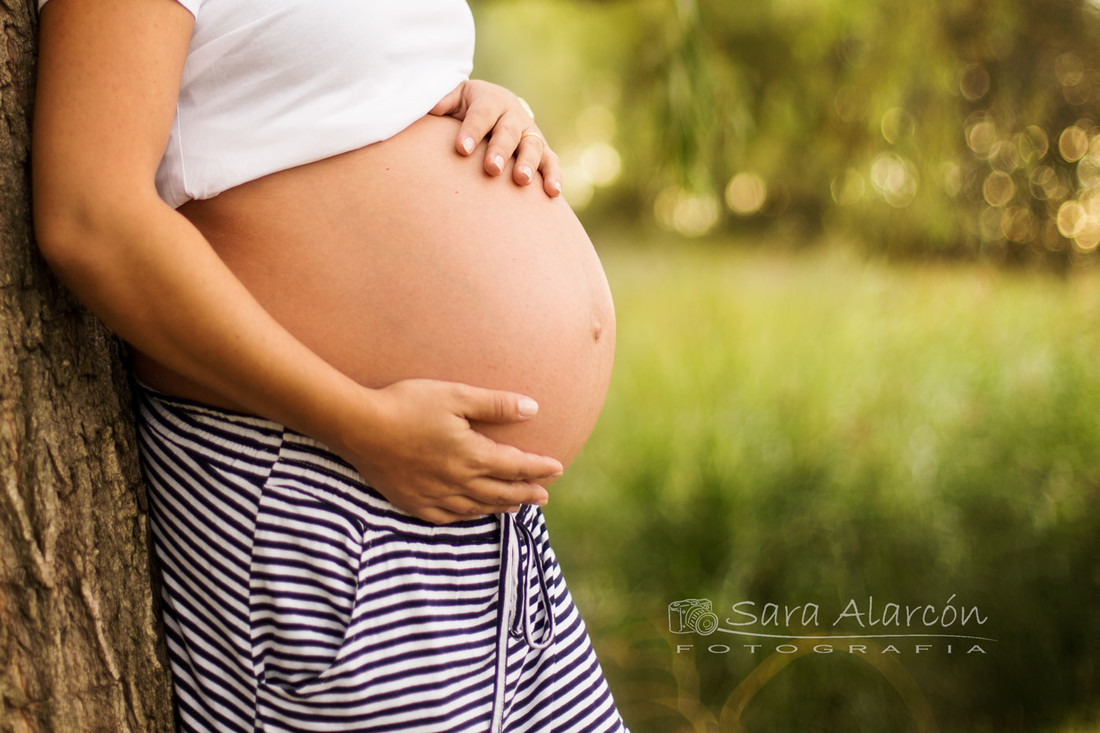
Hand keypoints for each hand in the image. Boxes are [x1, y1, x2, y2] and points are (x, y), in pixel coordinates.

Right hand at [340, 379, 562, 524]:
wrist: (359, 426)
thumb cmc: (407, 404)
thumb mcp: (455, 395)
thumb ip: (495, 404)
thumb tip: (533, 409)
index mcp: (472, 455)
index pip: (516, 467)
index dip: (539, 468)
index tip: (557, 468)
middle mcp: (458, 481)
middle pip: (501, 492)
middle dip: (526, 493)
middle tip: (544, 495)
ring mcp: (434, 496)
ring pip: (477, 507)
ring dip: (500, 506)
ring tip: (516, 507)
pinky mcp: (413, 502)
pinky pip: (447, 517)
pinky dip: (466, 516)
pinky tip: (471, 513)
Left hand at [429, 80, 562, 197]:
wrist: (496, 108)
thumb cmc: (467, 109)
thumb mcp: (455, 98)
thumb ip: (444, 102)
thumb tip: (432, 107)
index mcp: (490, 100)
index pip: (481, 113)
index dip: (472, 130)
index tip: (462, 149)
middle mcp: (513, 115)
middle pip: (508, 131)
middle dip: (500, 150)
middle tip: (491, 168)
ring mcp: (530, 133)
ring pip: (533, 146)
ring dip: (528, 163)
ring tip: (522, 180)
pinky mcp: (542, 150)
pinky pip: (551, 161)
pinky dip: (553, 175)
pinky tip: (552, 192)